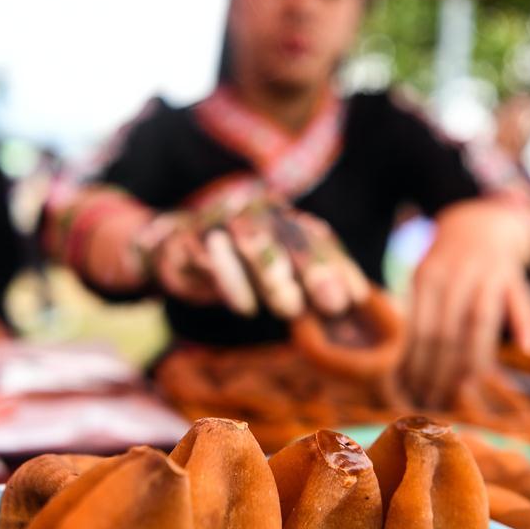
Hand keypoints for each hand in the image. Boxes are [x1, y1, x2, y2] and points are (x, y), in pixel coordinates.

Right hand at [151, 199, 369, 318]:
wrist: (172, 249)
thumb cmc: (237, 269)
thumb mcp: (276, 278)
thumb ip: (310, 291)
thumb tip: (353, 314)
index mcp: (282, 220)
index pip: (316, 239)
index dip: (337, 267)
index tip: (356, 299)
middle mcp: (256, 214)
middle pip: (289, 237)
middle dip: (313, 271)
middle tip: (334, 305)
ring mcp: (221, 222)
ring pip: (251, 240)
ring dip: (273, 275)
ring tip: (292, 309)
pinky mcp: (188, 240)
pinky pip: (210, 257)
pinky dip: (229, 282)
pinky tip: (247, 309)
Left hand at [404, 200, 529, 407]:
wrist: (479, 223)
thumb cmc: (446, 265)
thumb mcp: (424, 280)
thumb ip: (419, 316)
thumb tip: (402, 369)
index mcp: (427, 277)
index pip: (421, 330)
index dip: (417, 364)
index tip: (412, 391)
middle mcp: (455, 274)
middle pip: (447, 332)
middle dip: (439, 371)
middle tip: (433, 400)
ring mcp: (486, 273)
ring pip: (480, 323)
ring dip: (473, 361)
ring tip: (463, 391)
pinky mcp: (513, 274)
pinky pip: (522, 301)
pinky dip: (526, 324)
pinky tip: (528, 349)